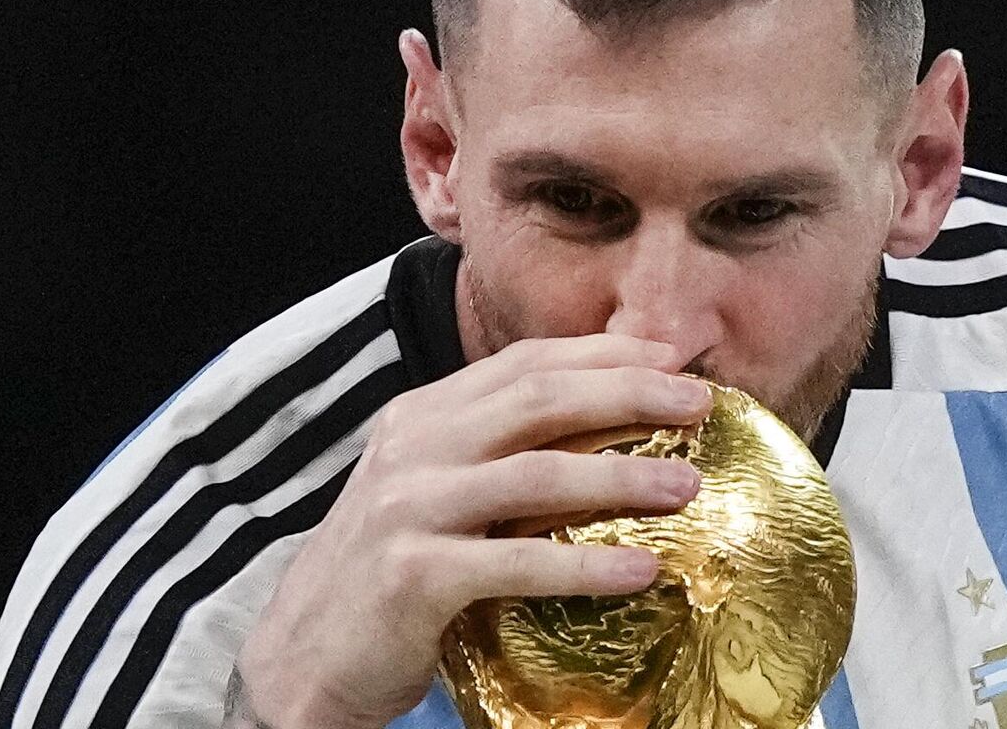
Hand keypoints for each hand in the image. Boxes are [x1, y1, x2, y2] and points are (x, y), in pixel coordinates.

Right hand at [228, 334, 712, 727]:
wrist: (304, 654)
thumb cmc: (389, 571)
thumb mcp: (434, 491)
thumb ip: (497, 452)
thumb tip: (606, 427)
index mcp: (423, 416)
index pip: (525, 363)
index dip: (605, 353)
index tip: (675, 357)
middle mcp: (414, 448)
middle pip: (538, 400)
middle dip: (628, 392)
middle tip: (701, 402)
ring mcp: (409, 508)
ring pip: (535, 475)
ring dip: (622, 476)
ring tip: (688, 486)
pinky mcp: (412, 575)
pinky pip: (516, 563)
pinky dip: (586, 566)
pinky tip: (642, 571)